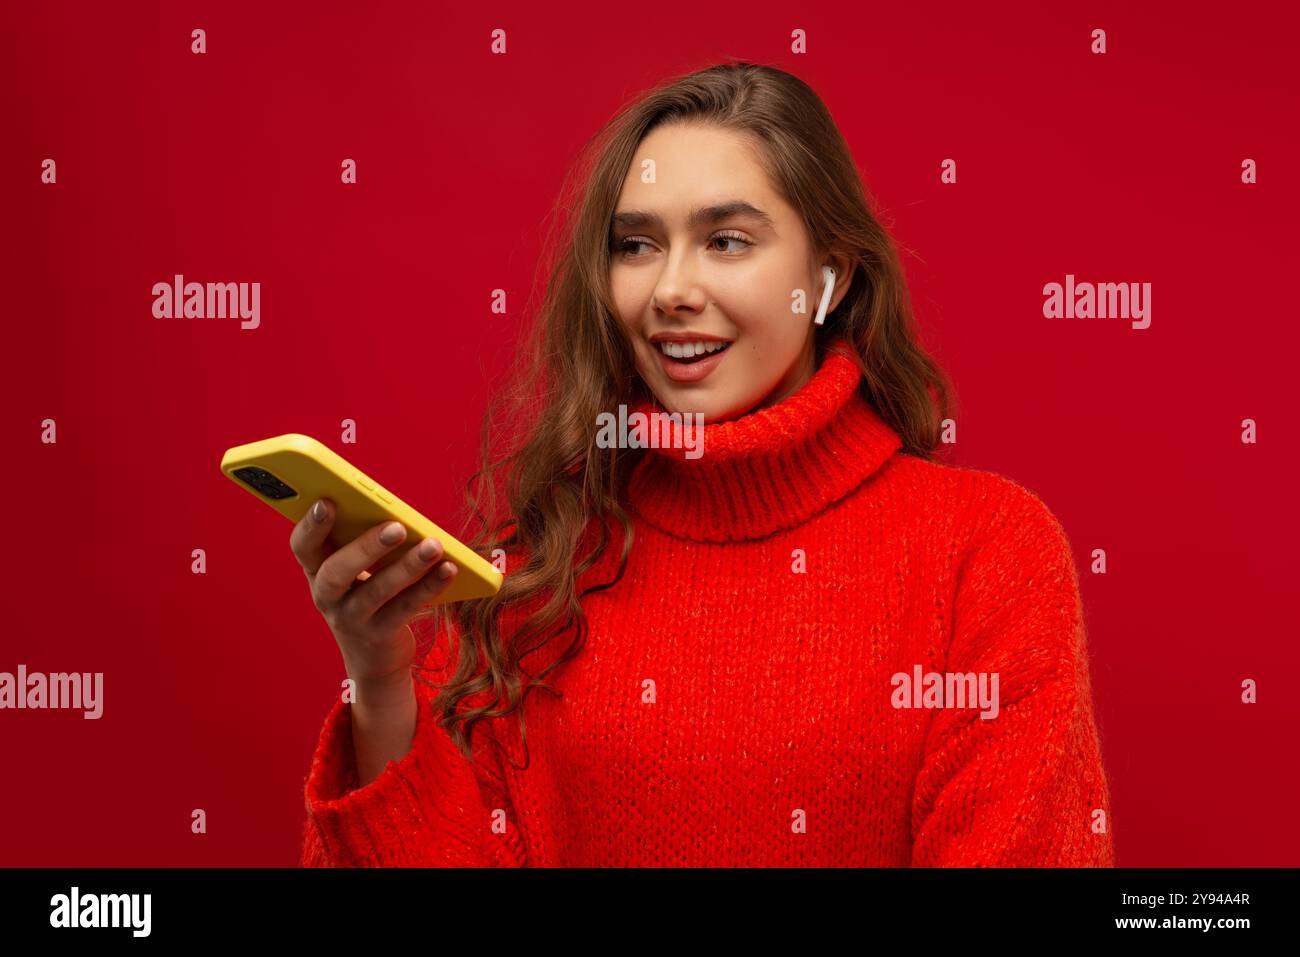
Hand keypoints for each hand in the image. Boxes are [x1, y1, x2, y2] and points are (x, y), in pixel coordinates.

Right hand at [289, 498, 458, 685]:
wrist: (373, 658)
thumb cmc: (364, 595)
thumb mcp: (353, 570)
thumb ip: (360, 543)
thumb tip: (395, 515)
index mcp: (316, 570)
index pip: (301, 546)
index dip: (310, 526)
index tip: (326, 502)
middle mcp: (326, 596)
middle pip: (336, 572)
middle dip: (366, 547)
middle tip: (397, 527)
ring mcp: (351, 619)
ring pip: (376, 591)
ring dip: (408, 566)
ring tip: (434, 545)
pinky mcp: (379, 635)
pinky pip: (405, 608)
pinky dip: (429, 586)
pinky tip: (449, 568)